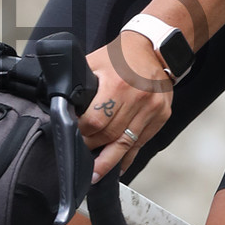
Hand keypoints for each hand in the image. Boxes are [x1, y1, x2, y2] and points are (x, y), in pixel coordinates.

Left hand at [79, 28, 174, 178]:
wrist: (154, 49)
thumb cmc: (121, 56)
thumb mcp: (95, 63)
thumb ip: (79, 85)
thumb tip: (62, 106)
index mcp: (118, 84)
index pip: (96, 121)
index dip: (82, 133)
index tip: (73, 138)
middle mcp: (138, 98)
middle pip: (110, 136)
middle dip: (93, 149)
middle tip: (81, 160)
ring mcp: (153, 109)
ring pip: (127, 143)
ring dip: (109, 161)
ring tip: (96, 175)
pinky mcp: (162, 116)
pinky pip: (142, 142)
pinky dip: (128, 155)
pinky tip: (118, 165)